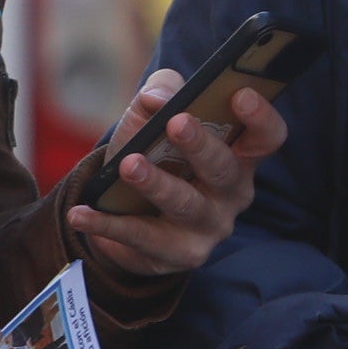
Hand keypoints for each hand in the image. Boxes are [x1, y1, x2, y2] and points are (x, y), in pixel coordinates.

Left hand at [72, 65, 283, 285]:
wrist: (128, 213)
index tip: (241, 94)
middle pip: (225, 169)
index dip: (261, 117)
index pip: (266, 138)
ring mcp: (209, 227)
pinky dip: (109, 225)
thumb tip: (155, 98)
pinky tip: (81, 213)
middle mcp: (233, 193)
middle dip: (202, 146)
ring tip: (128, 165)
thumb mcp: (154, 118)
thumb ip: (160, 93)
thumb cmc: (154, 155)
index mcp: (239, 155)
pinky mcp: (178, 254)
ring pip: (186, 205)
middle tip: (176, 123)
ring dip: (157, 184)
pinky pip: (143, 238)